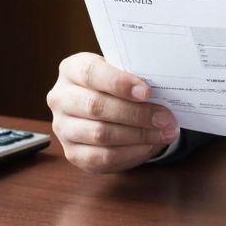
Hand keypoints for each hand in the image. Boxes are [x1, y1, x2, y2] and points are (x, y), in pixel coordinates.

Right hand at [47, 52, 179, 172]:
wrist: (105, 107)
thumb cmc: (117, 86)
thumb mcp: (123, 74)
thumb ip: (135, 79)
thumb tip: (162, 93)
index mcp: (72, 69)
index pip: (91, 73)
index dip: (119, 83)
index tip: (147, 92)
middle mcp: (60, 98)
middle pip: (96, 106)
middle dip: (136, 114)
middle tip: (164, 118)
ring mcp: (62, 127)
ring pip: (100, 134)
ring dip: (138, 135)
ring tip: (164, 133)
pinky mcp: (72, 153)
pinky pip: (102, 157)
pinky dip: (131, 153)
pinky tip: (149, 146)